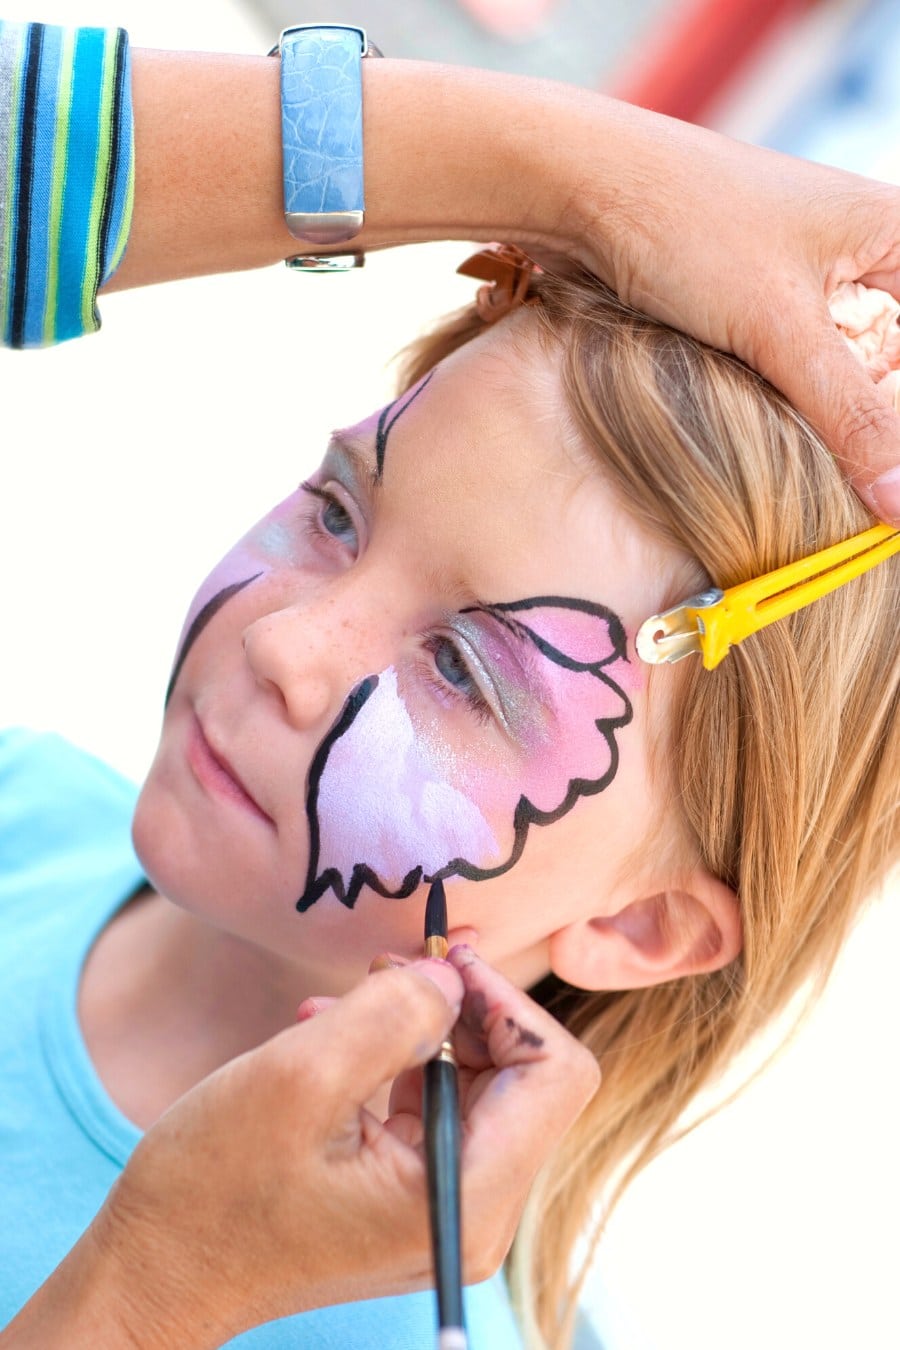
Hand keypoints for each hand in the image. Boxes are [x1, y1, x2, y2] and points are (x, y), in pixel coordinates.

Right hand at [36, 951, 595, 1348]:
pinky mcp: (409, 1196)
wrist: (156, 1273)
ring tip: (347, 1000)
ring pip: (478, 1082)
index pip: (556, 1073)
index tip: (438, 963)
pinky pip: (435, 1106)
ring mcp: (443, 1207)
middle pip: (524, 1074)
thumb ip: (391, 1012)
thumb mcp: (300, 1077)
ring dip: (423, 1026)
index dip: (505, 1001)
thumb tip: (452, 973)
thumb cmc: (215, 1189)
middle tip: (391, 964)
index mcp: (466, 1198)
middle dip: (463, 1006)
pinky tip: (333, 1036)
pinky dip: (397, 1058)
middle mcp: (475, 1212)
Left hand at [566, 106, 899, 519]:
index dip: (892, 414)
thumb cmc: (686, 229)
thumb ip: (849, 419)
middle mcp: (859, 247)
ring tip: (801, 449)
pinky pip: (790, 363)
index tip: (877, 466)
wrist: (579, 185)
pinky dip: (781, 396)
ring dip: (820, 413)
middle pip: (885, 362)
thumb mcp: (779, 331)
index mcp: (894, 232)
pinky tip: (760, 421)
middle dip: (865, 419)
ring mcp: (803, 273)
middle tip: (846, 473)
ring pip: (839, 368)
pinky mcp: (752, 297)